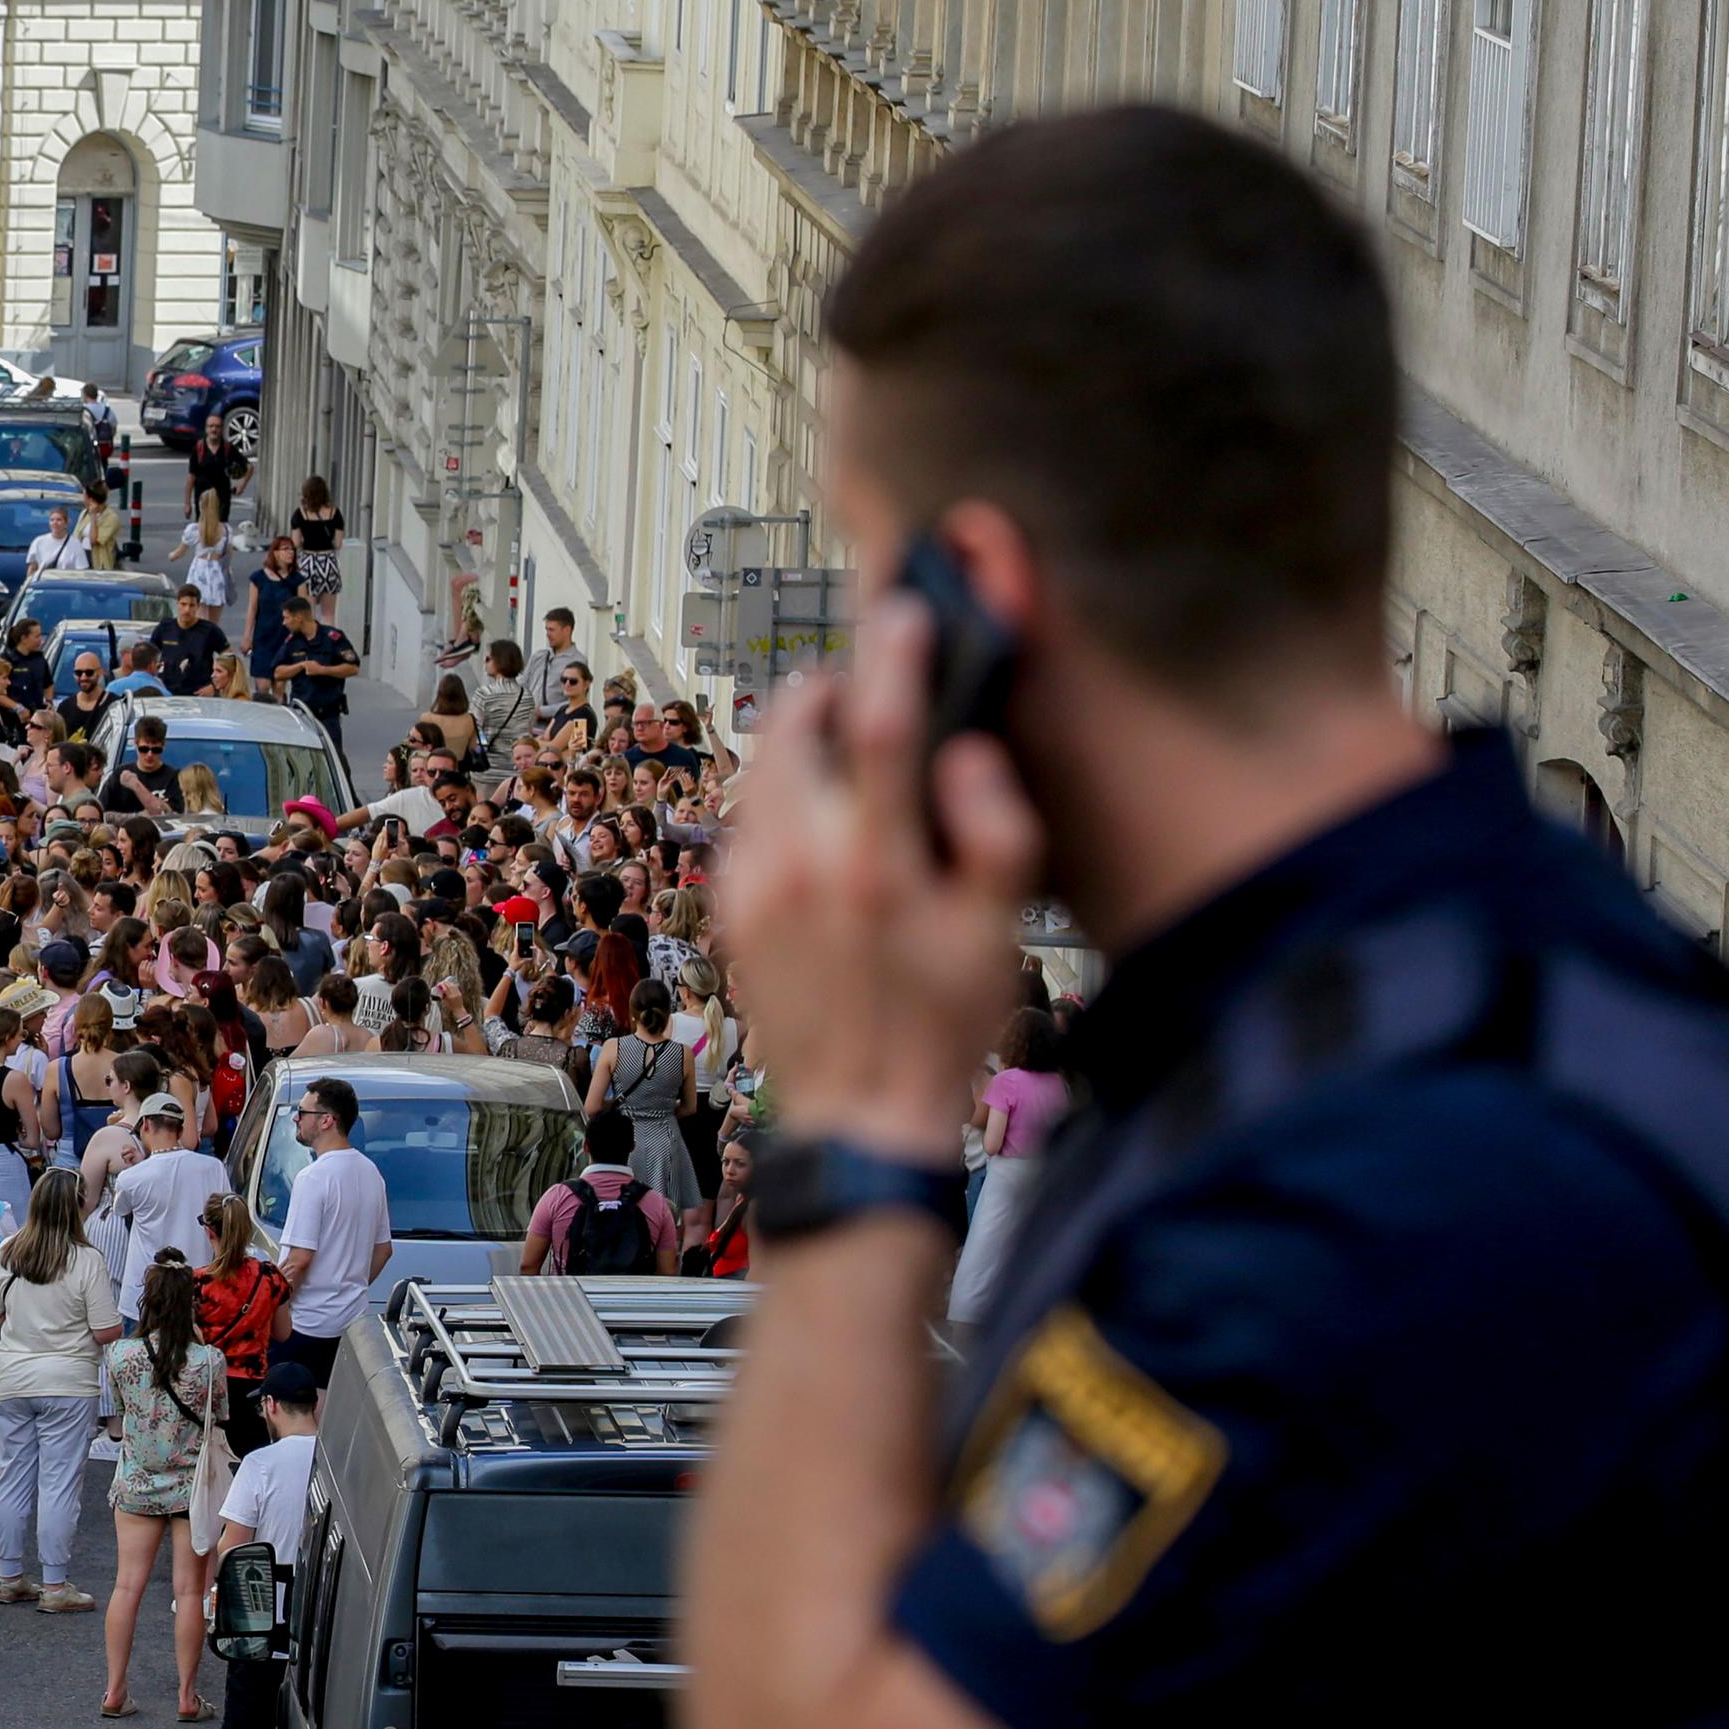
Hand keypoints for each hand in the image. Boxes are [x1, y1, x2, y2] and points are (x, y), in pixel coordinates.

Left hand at [717, 595, 1039, 1164]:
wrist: (860, 1114)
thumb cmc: (940, 1025)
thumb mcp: (998, 936)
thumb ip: (995, 833)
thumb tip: (967, 755)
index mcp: (876, 866)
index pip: (882, 726)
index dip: (894, 655)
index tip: (904, 614)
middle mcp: (801, 865)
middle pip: (794, 728)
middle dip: (829, 690)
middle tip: (866, 685)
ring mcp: (753, 885)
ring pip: (762, 769)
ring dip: (800, 740)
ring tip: (847, 748)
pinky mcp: (730, 907)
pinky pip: (748, 820)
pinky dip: (780, 796)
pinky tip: (820, 819)